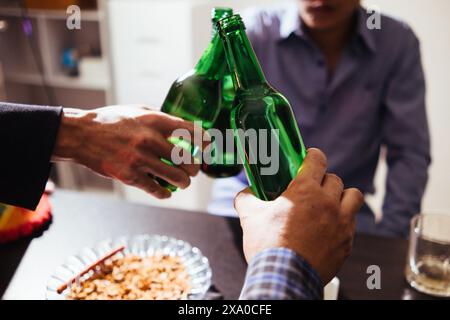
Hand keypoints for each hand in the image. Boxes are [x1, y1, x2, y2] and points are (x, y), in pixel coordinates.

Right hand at [53, 105, 201, 198]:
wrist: (81, 135)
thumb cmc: (111, 121)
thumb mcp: (137, 110)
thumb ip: (160, 119)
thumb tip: (183, 127)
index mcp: (154, 120)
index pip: (190, 131)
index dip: (205, 140)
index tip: (209, 146)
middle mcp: (149, 139)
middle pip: (187, 159)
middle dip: (194, 168)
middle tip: (193, 169)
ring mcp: (140, 159)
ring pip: (176, 177)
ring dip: (184, 182)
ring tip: (183, 182)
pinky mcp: (130, 176)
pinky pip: (157, 189)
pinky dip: (165, 193)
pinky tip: (166, 192)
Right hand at [234, 148, 363, 283]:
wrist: (285, 277)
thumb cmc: (268, 246)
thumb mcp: (250, 217)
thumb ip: (247, 199)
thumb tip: (245, 193)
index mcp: (305, 191)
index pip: (317, 160)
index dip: (313, 155)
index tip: (309, 158)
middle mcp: (328, 203)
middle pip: (334, 178)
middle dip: (322, 180)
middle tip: (311, 188)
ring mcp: (341, 223)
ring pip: (353, 196)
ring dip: (342, 196)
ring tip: (330, 203)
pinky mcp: (347, 242)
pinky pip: (352, 222)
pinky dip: (343, 220)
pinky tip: (329, 227)